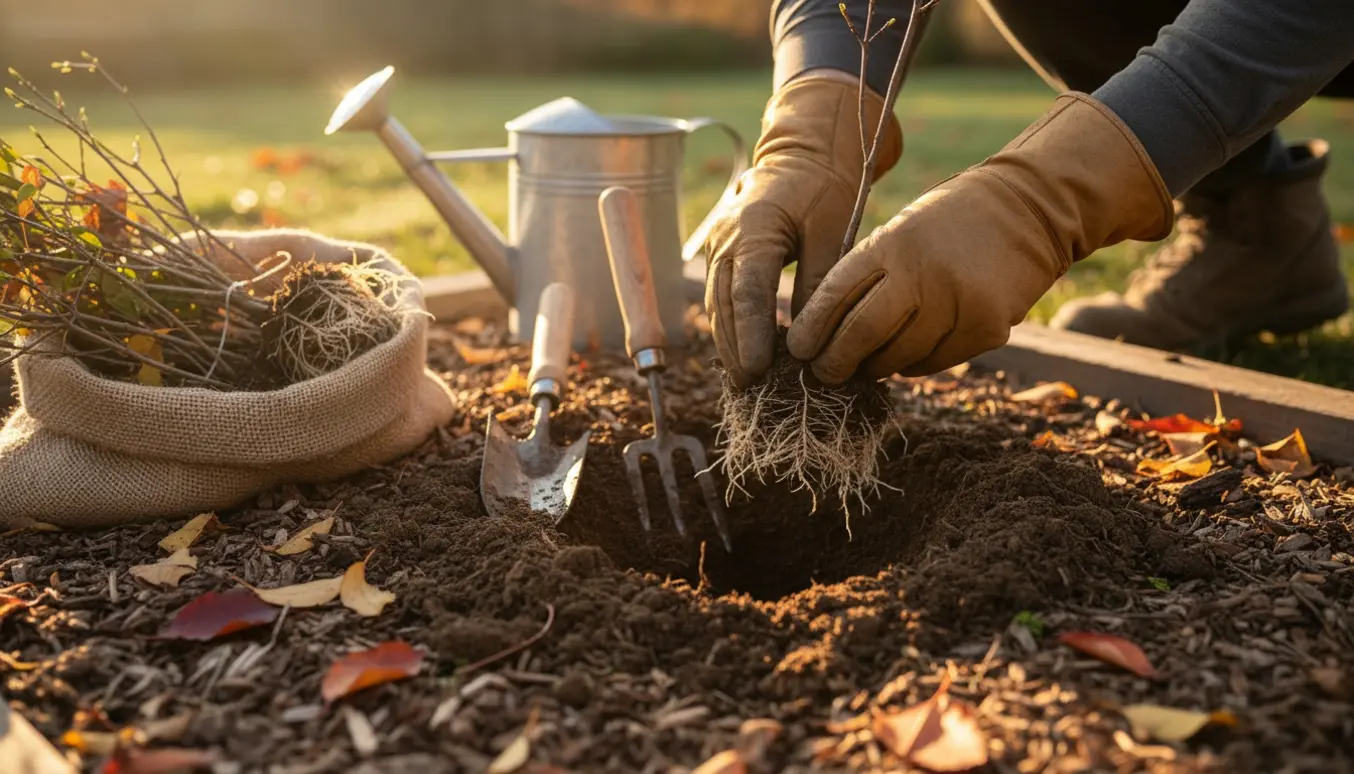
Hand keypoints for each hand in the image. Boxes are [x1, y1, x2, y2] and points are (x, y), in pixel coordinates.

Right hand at [704, 70, 901, 387]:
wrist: (804, 156)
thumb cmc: (825, 189)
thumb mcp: (832, 232)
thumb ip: (818, 280)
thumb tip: (813, 335)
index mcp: (755, 228)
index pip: (748, 291)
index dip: (751, 333)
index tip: (760, 368)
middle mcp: (727, 238)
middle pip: (724, 304)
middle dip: (735, 348)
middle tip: (750, 386)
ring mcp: (719, 246)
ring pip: (717, 304)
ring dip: (729, 342)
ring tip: (745, 380)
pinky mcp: (722, 254)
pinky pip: (722, 297)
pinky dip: (731, 326)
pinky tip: (745, 353)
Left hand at [787, 92, 1175, 383]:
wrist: (1027, 210)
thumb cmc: (947, 225)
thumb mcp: (899, 233)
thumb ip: (866, 277)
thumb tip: (824, 333)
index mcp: (891, 245)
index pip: (836, 295)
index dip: (811, 329)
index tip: (797, 350)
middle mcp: (922, 274)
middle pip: (861, 335)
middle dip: (835, 361)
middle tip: (823, 373)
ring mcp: (957, 303)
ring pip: (897, 357)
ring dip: (874, 366)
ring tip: (863, 365)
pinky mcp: (986, 328)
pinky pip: (933, 362)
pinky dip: (913, 364)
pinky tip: (906, 356)